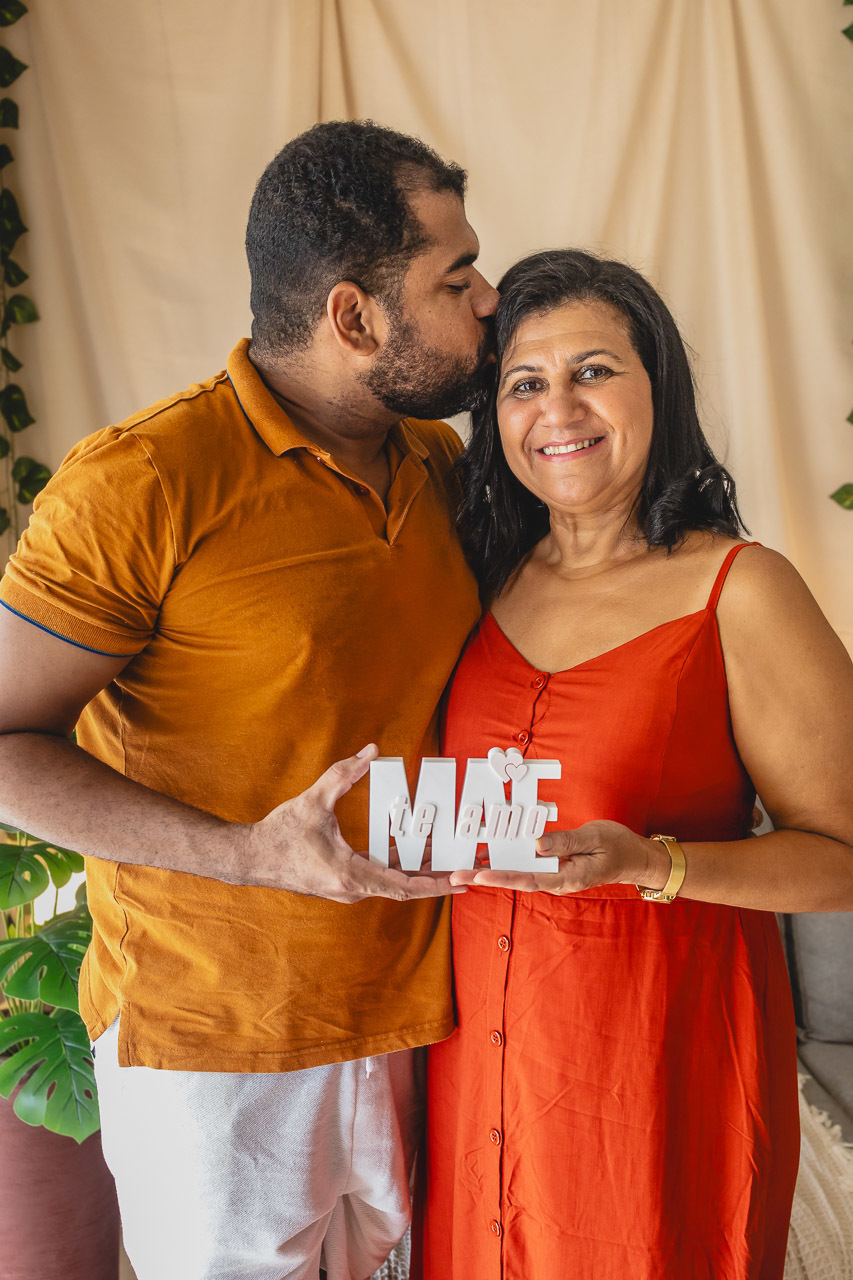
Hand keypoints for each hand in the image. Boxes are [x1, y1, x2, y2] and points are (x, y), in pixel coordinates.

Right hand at [242, 744, 464, 902]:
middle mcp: (351, 888)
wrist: (252, 858)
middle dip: (438, 879)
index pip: (401, 885)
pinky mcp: (343, 884)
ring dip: (420, 872)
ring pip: (393, 884)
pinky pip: (380, 879)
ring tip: (451, 860)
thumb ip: (342, 775)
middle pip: (404, 888)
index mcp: (349, 873)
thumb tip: (369, 752)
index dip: (434, 884)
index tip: (459, 882)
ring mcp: (347, 889)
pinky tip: (416, 854)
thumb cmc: (280, 834)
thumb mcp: (313, 801)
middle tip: (469, 871)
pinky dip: (400, 868)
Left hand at [448, 820, 668, 896]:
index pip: (529, 879)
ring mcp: (553, 875)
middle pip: (515, 880)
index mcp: (567, 878)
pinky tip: (488, 856)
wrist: (634, 858)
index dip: (501, 877)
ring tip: (462, 868)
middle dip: (484, 878)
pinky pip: (526, 865)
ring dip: (490, 870)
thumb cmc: (618, 846)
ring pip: (517, 873)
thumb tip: (535, 843)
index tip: (478, 876)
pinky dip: (506, 861)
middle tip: (455, 876)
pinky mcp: (552, 867)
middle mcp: (556, 881)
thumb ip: (564, 842)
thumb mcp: (594, 837)